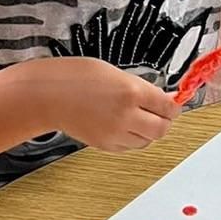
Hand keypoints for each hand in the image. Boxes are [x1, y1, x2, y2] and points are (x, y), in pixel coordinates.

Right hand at [42, 60, 176, 152]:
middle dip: (164, 121)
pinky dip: (132, 138)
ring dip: (148, 130)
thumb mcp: (114, 73)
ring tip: (136, 116)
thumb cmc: (75, 77)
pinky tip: (121, 124)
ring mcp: (115, 133)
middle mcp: (126, 116)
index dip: (173, 106)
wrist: (47, 95)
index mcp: (131, 92)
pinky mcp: (105, 145)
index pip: (168, 107)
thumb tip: (162, 99)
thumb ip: (140, 88)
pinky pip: (129, 146)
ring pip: (147, 140)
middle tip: (159, 112)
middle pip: (162, 129)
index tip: (173, 103)